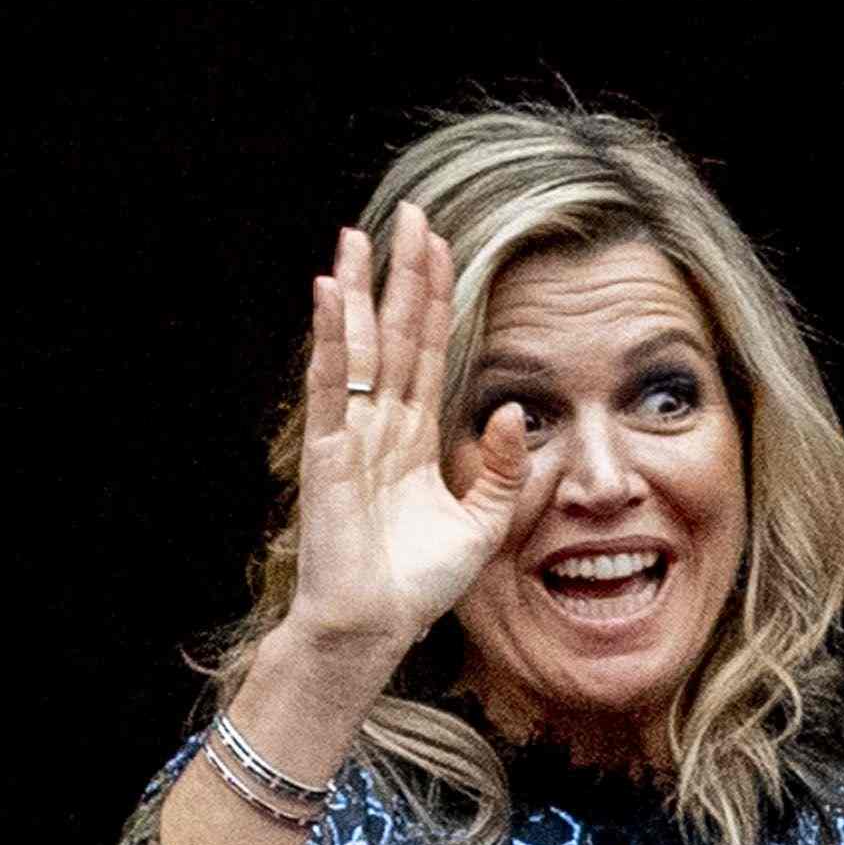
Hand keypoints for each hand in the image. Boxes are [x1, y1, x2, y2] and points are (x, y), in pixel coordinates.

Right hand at [268, 205, 540, 696]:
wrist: (373, 629)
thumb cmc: (418, 586)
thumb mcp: (484, 524)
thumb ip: (505, 468)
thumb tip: (516, 409)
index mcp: (414, 439)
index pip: (429, 352)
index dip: (436, 300)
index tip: (442, 248)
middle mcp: (380, 427)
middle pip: (396, 335)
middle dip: (403, 275)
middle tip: (412, 215)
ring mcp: (351, 436)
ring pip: (360, 348)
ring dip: (361, 291)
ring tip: (361, 237)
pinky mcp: (327, 453)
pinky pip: (332, 384)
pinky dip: (330, 337)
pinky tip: (332, 293)